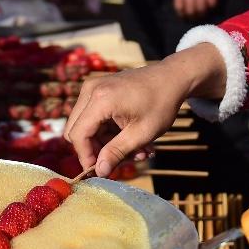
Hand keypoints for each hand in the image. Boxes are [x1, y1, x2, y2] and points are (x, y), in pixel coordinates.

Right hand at [65, 43, 226, 176]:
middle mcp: (90, 90)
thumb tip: (99, 172)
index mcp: (100, 99)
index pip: (78, 134)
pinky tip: (129, 137)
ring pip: (85, 125)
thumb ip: (116, 152)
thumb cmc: (160, 103)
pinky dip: (107, 130)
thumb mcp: (141, 133)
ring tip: (134, 150)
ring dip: (105, 142)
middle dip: (95, 149)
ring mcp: (93, 88)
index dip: (86, 156)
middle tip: (119, 159)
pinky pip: (92, 116)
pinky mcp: (98, 89)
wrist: (171, 77)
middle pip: (76, 130)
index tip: (100, 171)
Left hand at [174, 0, 219, 17]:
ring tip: (206, 13)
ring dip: (204, 13)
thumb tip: (184, 1)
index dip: (183, 14)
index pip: (179, 7)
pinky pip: (212, 2)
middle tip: (197, 17)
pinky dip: (213, 5)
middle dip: (194, 16)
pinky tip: (213, 5)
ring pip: (202, 9)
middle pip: (191, 10)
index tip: (186, 16)